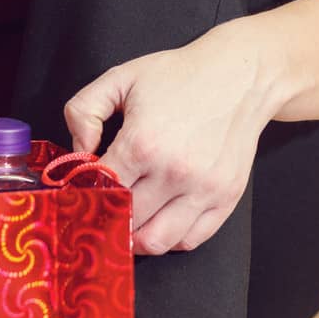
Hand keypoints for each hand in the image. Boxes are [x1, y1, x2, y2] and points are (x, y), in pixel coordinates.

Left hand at [64, 31, 271, 256]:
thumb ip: (84, 110)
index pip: (100, 189)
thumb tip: (79, 151)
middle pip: (126, 218)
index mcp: (142, 143)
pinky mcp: (225, 199)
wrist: (238, 77)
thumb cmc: (179, 76)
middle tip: (100, 208)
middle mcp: (173, 172)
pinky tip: (158, 221)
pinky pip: (190, 239)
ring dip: (136, 238)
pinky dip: (170, 239)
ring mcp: (203, 190)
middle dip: (108, 215)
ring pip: (157, 241)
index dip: (86, 191)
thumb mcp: (120, 77)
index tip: (83, 189)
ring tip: (127, 222)